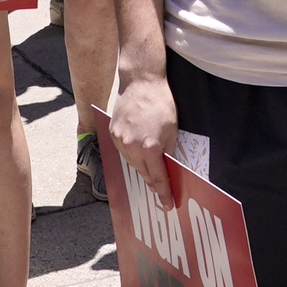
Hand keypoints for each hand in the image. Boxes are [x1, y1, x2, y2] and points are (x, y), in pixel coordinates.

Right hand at [107, 67, 182, 202]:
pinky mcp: (113, 132)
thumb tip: (168, 171)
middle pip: (144, 173)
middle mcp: (132, 146)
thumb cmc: (161, 103)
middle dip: (154, 182)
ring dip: (142, 167)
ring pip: (132, 163)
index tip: (168, 205)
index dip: (164, 193)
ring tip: (151, 169)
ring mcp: (120, 139)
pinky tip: (139, 152)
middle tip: (162, 191)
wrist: (141, 82)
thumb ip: (168, 153)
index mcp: (150, 147)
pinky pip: (124, 151)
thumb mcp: (172, 131)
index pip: (158, 178)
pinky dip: (132, 154)